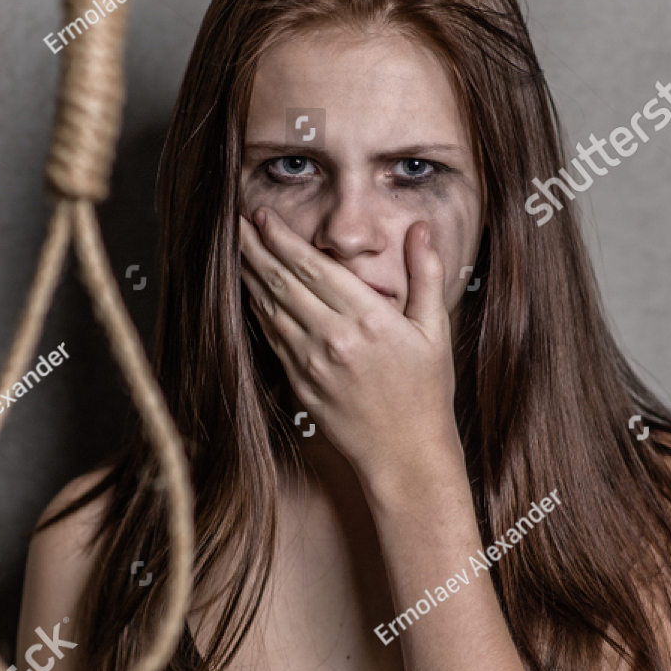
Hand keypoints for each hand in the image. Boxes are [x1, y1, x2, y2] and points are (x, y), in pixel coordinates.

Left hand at [238, 207, 459, 487]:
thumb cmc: (426, 393)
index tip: (262, 215)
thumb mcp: (435, 330)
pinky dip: (256, 309)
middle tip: (236, 221)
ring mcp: (311, 362)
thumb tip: (419, 227)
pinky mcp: (299, 382)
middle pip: (281, 281)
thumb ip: (425, 273)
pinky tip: (249, 292)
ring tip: (235, 248)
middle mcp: (333, 337)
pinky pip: (270, 337)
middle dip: (254, 247)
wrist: (404, 454)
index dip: (281, 238)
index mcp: (367, 318)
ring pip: (268, 307)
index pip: (312, 266)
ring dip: (248, 275)